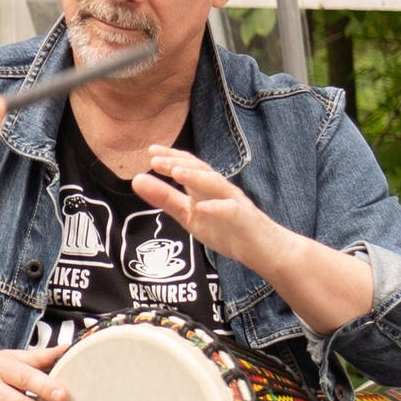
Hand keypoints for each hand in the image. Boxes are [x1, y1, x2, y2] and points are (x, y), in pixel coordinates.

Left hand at [132, 147, 280, 271]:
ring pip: (216, 185)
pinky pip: (231, 211)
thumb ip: (166, 199)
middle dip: (178, 163)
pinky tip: (201, 208)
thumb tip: (137, 180)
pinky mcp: (244, 220)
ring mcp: (234, 202)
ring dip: (196, 177)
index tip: (150, 151)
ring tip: (176, 173)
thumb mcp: (190, 215)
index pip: (188, 166)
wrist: (263, 249)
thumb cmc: (227, 229)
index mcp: (205, 188)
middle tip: (156, 160)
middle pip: (200, 170)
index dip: (170, 157)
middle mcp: (220, 189)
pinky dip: (216, 208)